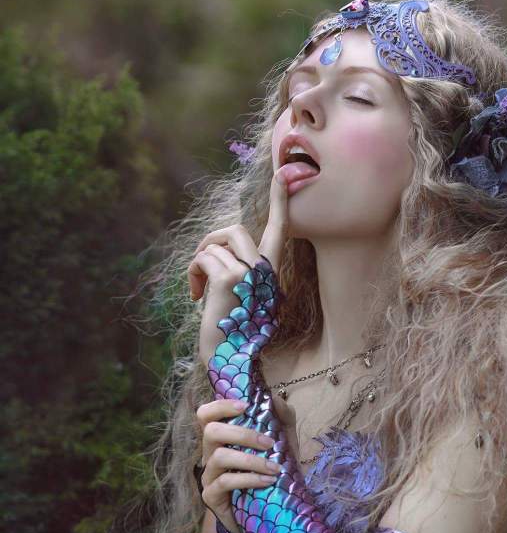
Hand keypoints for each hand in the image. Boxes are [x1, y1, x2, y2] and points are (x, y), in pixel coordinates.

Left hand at [189, 167, 289, 366]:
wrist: (229, 361)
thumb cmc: (231, 332)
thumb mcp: (241, 297)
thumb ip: (240, 271)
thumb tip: (220, 249)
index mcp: (271, 273)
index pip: (280, 229)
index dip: (281, 200)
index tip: (288, 172)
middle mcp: (265, 270)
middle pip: (235, 229)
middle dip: (210, 242)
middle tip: (200, 267)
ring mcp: (249, 273)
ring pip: (215, 245)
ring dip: (198, 263)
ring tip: (198, 289)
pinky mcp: (229, 278)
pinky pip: (202, 258)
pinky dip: (192, 274)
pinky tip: (196, 297)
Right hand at [196, 397, 281, 532]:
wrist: (271, 512)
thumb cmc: (272, 472)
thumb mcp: (284, 442)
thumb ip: (282, 418)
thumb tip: (274, 398)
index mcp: (222, 438)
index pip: (206, 414)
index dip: (220, 406)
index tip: (245, 406)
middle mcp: (210, 453)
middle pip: (211, 431)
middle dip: (242, 434)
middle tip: (269, 443)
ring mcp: (208, 475)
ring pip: (219, 457)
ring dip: (250, 460)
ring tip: (274, 468)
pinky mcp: (211, 496)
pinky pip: (225, 482)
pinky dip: (249, 479)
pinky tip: (267, 482)